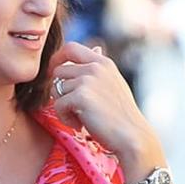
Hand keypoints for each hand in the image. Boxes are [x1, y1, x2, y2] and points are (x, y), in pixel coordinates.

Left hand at [48, 42, 165, 180]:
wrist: (131, 135)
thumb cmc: (120, 114)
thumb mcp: (112, 83)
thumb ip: (99, 68)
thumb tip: (95, 48)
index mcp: (102, 62)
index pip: (70, 48)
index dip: (57, 59)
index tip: (53, 73)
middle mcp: (95, 67)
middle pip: (58, 71)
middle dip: (59, 91)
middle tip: (73, 108)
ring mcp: (87, 80)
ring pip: (56, 90)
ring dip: (64, 107)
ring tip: (81, 118)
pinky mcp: (81, 96)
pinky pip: (57, 105)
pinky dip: (65, 117)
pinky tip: (80, 125)